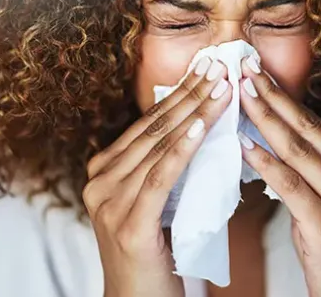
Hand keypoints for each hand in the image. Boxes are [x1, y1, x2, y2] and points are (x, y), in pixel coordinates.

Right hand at [83, 57, 232, 296]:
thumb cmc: (152, 253)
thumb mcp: (153, 202)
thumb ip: (163, 167)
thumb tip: (199, 126)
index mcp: (103, 172)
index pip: (147, 124)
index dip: (179, 93)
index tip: (207, 69)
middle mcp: (99, 181)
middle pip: (152, 129)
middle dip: (189, 94)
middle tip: (218, 66)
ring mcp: (109, 202)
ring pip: (158, 147)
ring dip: (194, 114)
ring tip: (221, 88)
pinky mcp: (128, 224)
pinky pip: (160, 178)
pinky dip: (182, 150)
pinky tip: (201, 127)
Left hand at [237, 57, 320, 296]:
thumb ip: (312, 168)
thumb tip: (273, 135)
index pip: (318, 124)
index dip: (286, 97)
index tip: (259, 74)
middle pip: (309, 129)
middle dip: (274, 96)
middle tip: (246, 69)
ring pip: (299, 150)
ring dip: (266, 118)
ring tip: (240, 94)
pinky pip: (291, 185)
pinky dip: (265, 162)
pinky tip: (244, 145)